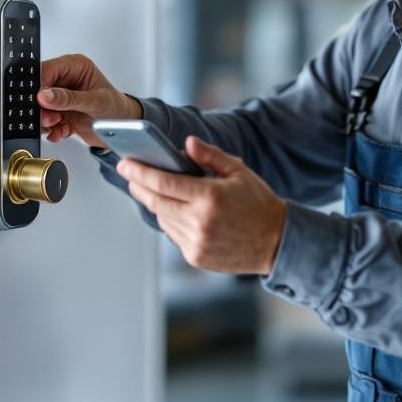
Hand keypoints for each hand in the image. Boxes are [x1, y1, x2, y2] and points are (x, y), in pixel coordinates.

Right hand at [37, 54, 141, 147]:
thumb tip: (45, 95)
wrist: (122, 127)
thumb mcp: (95, 101)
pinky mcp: (59, 113)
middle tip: (48, 116)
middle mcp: (66, 80)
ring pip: (39, 107)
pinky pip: (46, 121)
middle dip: (41, 106)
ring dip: (45, 119)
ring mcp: (61, 97)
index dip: (39, 84)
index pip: (47, 69)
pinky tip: (60, 132)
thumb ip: (69, 98)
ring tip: (57, 124)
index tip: (37, 99)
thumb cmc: (116, 107)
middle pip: (39, 89)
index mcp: (75, 66)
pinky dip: (51, 130)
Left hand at [119, 136, 286, 274]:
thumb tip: (187, 144)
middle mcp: (199, 222)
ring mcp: (196, 243)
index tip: (126, 163)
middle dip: (138, 185)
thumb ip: (210, 156)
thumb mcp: (238, 172)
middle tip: (129, 173)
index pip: (164, 182)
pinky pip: (173, 234)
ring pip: (162, 218)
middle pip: (155, 201)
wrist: (276, 242)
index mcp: (210, 197)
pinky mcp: (195, 257)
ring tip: (153, 188)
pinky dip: (170, 219)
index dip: (140, 172)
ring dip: (155, 203)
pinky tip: (174, 209)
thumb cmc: (258, 203)